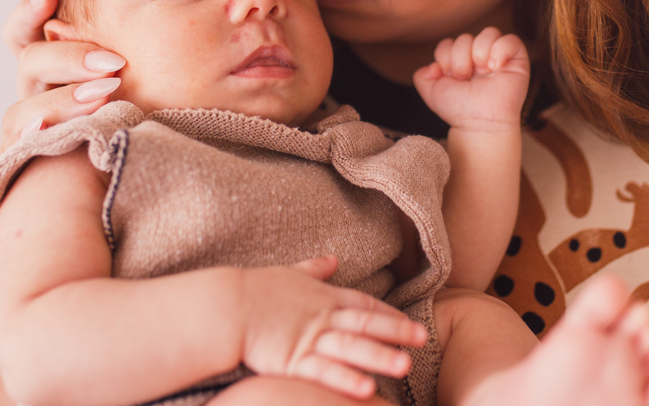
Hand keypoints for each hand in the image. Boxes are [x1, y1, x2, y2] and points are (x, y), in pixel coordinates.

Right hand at [0, 0, 126, 181]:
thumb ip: (142, 44)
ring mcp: (22, 135)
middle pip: (30, 65)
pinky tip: (37, 144)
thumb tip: (193, 0)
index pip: (24, 32)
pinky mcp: (16, 172)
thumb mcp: (141, 80)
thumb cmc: (144, 120)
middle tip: (114, 64)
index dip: (29, 12)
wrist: (133, 183)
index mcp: (53, 71)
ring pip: (17, 115)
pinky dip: (7, 155)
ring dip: (57, 105)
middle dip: (69, 58)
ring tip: (101, 101)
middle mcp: (34, 98)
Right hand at [239, 256, 426, 399]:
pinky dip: (345, 380)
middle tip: (422, 339)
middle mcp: (321, 317)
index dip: (389, 314)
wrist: (226, 306)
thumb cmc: (255, 290)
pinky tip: (366, 389)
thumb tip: (332, 258)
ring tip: (405, 365)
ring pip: (351, 348)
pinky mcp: (292, 361)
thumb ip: (314, 268)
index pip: (364, 304)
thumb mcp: (289, 272)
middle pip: (365, 324)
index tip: (411, 323)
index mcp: (322, 297)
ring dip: (379, 357)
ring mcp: (309, 339)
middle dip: (396, 332)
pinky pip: (324, 373)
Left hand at [412, 27, 529, 130]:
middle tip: (466, 79)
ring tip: (482, 72)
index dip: (445, 58)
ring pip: (488, 32)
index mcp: (460, 61)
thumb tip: (433, 65)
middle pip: (465, 37)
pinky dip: (500, 50)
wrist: (479, 123)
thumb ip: (422, 76)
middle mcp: (478, 56)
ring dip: (479, 53)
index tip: (452, 78)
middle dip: (460, 60)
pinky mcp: (517, 59)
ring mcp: (498, 56)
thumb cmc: (459, 110)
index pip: (448, 43)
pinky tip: (494, 68)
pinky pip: (511, 39)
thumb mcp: (431, 93)